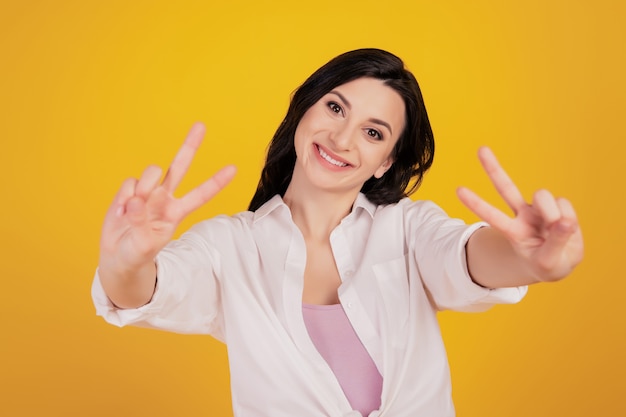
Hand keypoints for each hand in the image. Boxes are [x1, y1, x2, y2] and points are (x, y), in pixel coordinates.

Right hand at [99, 122, 236, 274]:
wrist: (118, 256)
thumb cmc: (137, 252)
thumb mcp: (144, 244)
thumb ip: (141, 223)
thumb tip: (137, 200)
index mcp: (177, 212)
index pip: (201, 194)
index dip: (216, 182)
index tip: (234, 168)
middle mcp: (166, 197)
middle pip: (180, 166)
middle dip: (189, 145)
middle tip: (201, 125)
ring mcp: (148, 192)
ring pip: (152, 171)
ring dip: (144, 187)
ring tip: (133, 210)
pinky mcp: (129, 190)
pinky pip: (129, 183)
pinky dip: (123, 197)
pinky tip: (121, 212)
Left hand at [456, 147, 583, 281]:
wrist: (561, 262)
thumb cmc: (547, 263)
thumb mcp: (549, 263)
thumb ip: (556, 243)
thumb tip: (563, 221)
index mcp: (512, 231)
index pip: (491, 215)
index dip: (476, 203)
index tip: (457, 190)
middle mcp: (521, 213)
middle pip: (506, 188)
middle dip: (493, 168)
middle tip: (480, 149)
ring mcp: (538, 208)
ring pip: (543, 196)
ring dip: (553, 214)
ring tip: (557, 231)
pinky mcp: (557, 206)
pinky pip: (564, 205)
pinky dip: (569, 218)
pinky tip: (566, 227)